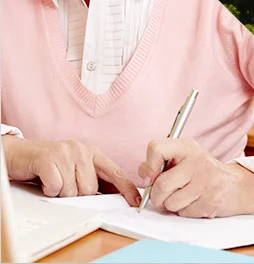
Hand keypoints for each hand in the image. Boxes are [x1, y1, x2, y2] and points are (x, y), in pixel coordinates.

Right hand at [2, 135, 140, 205]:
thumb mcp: (75, 169)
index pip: (116, 173)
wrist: (18, 154)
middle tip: (63, 185)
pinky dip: (48, 189)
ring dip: (60, 192)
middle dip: (76, 194)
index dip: (126, 189)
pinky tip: (44, 180)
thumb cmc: (48, 164)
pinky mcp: (48, 158)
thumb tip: (114, 196)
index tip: (135, 202)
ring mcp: (65, 153)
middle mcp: (81, 150)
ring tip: (53, 180)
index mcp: (92, 153)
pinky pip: (56, 187)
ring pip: (73, 190)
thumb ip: (93, 179)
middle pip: (90, 188)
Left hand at [138, 138, 253, 217]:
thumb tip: (145, 177)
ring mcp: (206, 182)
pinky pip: (183, 212)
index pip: (156, 148)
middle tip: (165, 194)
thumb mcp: (183, 159)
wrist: (237, 186)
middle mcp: (198, 162)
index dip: (148, 165)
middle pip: (160, 185)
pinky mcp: (210, 201)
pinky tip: (195, 202)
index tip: (151, 175)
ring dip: (172, 205)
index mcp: (188, 148)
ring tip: (184, 197)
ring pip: (170, 202)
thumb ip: (159, 164)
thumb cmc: (202, 173)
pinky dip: (185, 211)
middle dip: (157, 195)